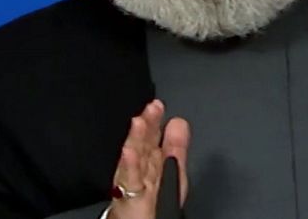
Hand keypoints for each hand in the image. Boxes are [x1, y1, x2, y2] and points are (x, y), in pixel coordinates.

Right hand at [108, 99, 190, 218]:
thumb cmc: (153, 203)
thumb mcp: (171, 171)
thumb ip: (175, 147)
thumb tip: (179, 120)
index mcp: (153, 162)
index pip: (153, 138)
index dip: (155, 122)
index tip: (157, 104)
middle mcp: (142, 171)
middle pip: (143, 145)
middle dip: (147, 126)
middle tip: (152, 107)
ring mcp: (133, 183)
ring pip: (134, 159)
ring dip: (136, 140)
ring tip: (139, 122)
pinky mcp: (128, 198)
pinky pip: (129, 181)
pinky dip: (128, 166)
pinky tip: (128, 152)